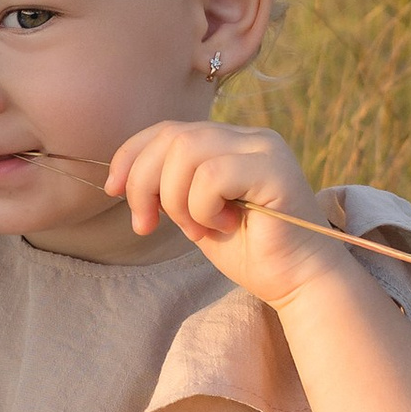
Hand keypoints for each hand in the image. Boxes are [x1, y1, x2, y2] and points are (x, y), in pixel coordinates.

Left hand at [101, 117, 351, 311]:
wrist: (298, 282)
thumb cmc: (249, 252)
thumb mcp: (194, 213)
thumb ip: (169, 187)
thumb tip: (121, 178)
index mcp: (229, 142)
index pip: (168, 129)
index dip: (131, 155)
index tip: (112, 191)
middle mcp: (249, 137)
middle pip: (173, 137)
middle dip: (144, 183)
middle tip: (147, 225)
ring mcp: (264, 148)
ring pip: (187, 153)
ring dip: (176, 200)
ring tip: (196, 229)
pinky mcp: (275, 168)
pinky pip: (212, 175)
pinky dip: (202, 207)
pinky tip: (222, 226)